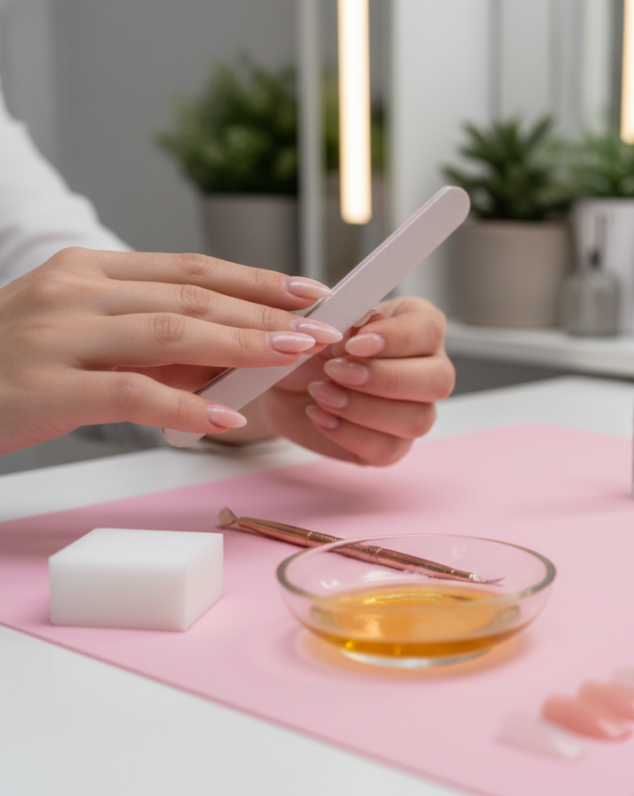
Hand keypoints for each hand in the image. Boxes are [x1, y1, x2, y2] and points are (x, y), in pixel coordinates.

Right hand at [0, 247, 339, 454]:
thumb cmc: (14, 366)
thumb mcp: (82, 331)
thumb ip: (151, 335)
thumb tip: (236, 348)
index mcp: (88, 269)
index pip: (190, 267)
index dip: (255, 278)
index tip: (309, 290)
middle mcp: (75, 290)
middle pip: (192, 294)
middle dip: (266, 311)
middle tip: (323, 327)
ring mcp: (58, 334)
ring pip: (171, 332)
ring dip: (243, 344)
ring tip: (295, 356)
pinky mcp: (46, 384)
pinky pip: (131, 392)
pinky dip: (186, 404)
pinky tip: (225, 418)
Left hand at [237, 297, 454, 465]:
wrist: (282, 383)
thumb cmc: (310, 345)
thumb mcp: (320, 322)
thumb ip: (342, 318)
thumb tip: (358, 331)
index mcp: (418, 327)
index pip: (430, 329)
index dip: (396, 338)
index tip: (354, 343)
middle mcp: (426, 370)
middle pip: (439, 379)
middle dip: (384, 378)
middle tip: (335, 370)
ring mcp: (414, 411)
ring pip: (417, 419)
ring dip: (364, 408)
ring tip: (321, 393)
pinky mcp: (393, 446)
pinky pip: (389, 450)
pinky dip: (349, 434)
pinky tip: (320, 415)